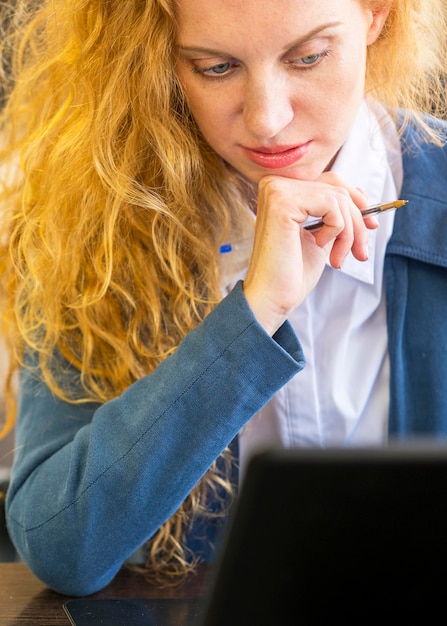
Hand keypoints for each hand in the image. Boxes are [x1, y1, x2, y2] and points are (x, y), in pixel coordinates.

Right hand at [242, 172, 377, 334]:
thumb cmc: (292, 272)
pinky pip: (331, 205)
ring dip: (348, 232)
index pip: (330, 180)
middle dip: (357, 220)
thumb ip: (335, 213)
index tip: (371, 226)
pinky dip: (336, 229)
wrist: (273, 297)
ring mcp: (277, 191)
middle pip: (336, 187)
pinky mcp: (282, 202)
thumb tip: (362, 194)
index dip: (356, 201)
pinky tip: (319, 246)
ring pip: (337, 197)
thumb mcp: (321, 234)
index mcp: (281, 190)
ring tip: (338, 258)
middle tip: (360, 252)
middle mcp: (275, 184)